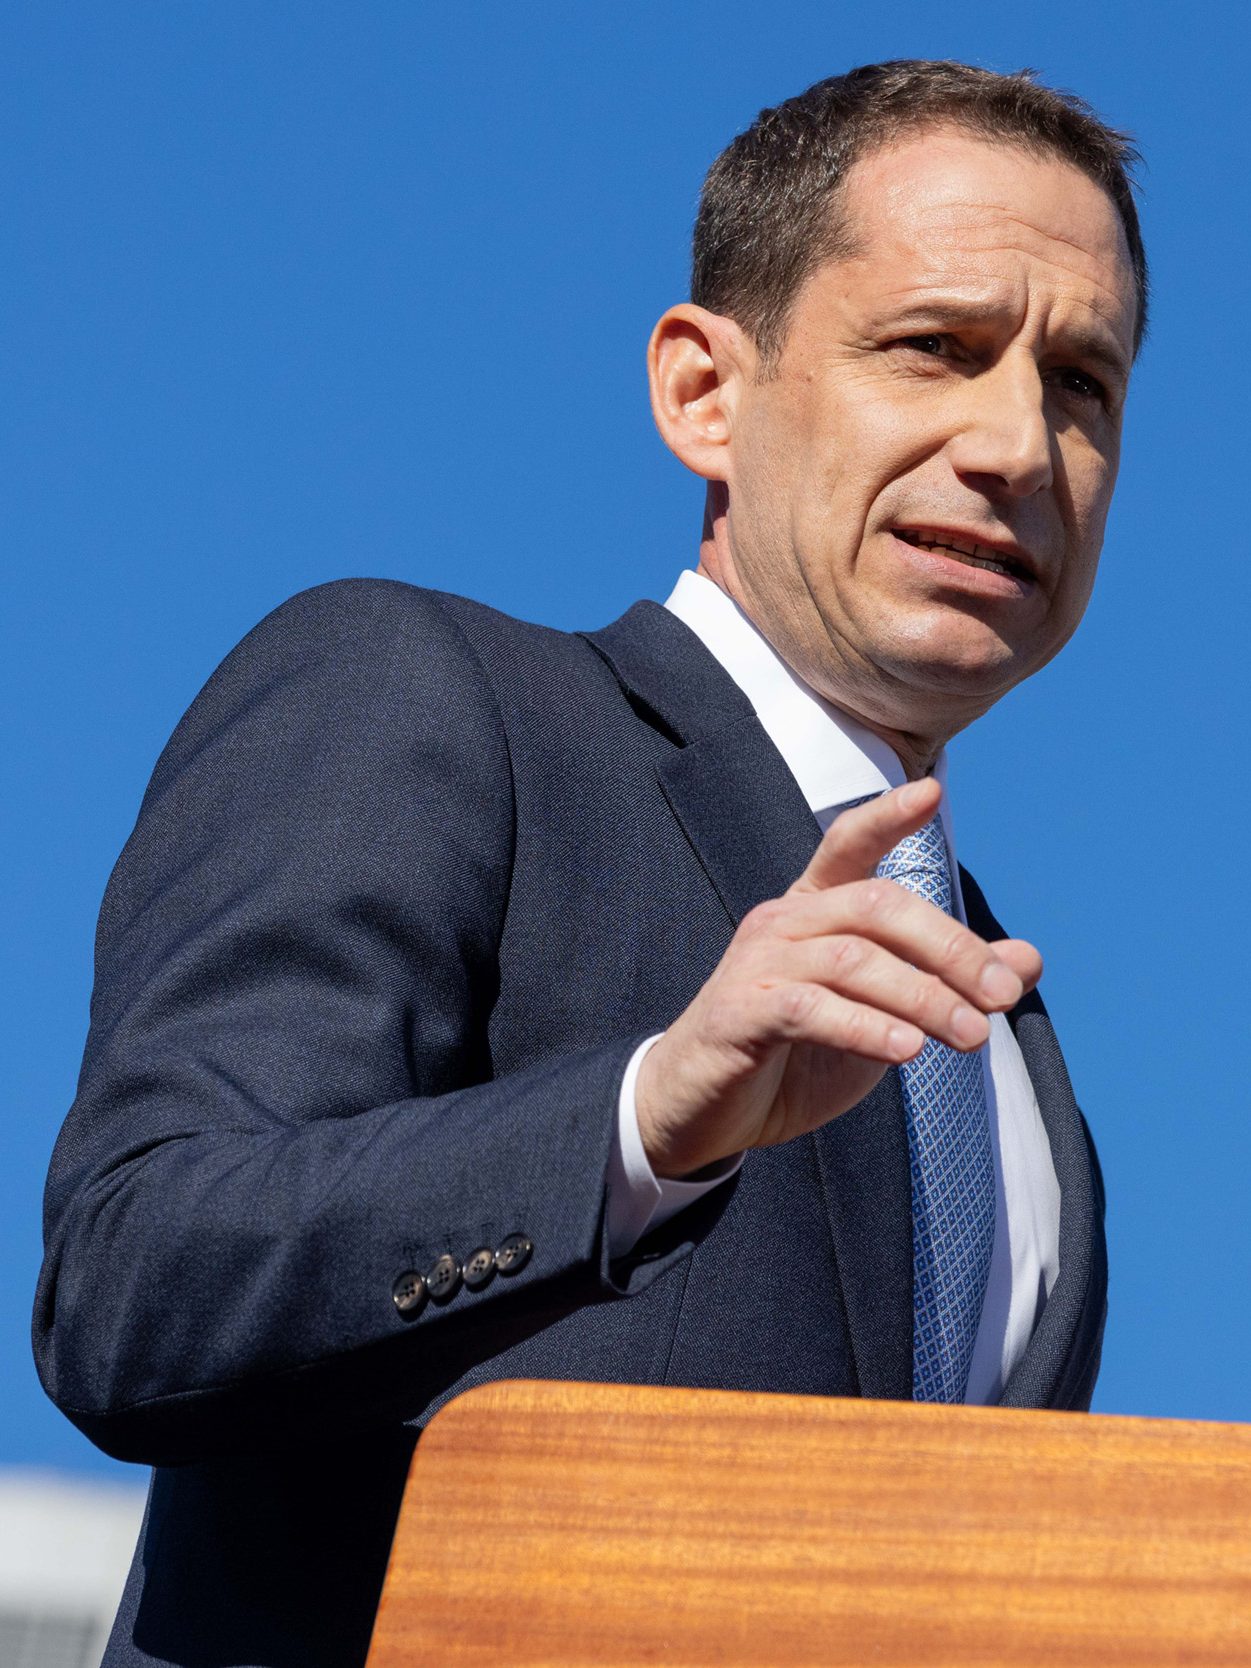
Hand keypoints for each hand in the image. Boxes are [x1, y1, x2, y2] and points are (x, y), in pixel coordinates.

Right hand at [635, 777, 1041, 1178]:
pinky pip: (811, 1009)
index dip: (887, 816)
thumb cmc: (791, 1056)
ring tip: (973, 1037)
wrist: (700, 1112)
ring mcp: (757, 963)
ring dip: (925, 998)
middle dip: (951, 948)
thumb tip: (1028, 961)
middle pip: (877, 906)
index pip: (848, 844)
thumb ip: (945, 983)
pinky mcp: (740, 1012)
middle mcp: (783, 921)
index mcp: (813, 909)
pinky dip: (866, 1026)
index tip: (931, 790)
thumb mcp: (882, 1017)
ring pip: (854, 959)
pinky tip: (907, 1050)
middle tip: (1004, 994)